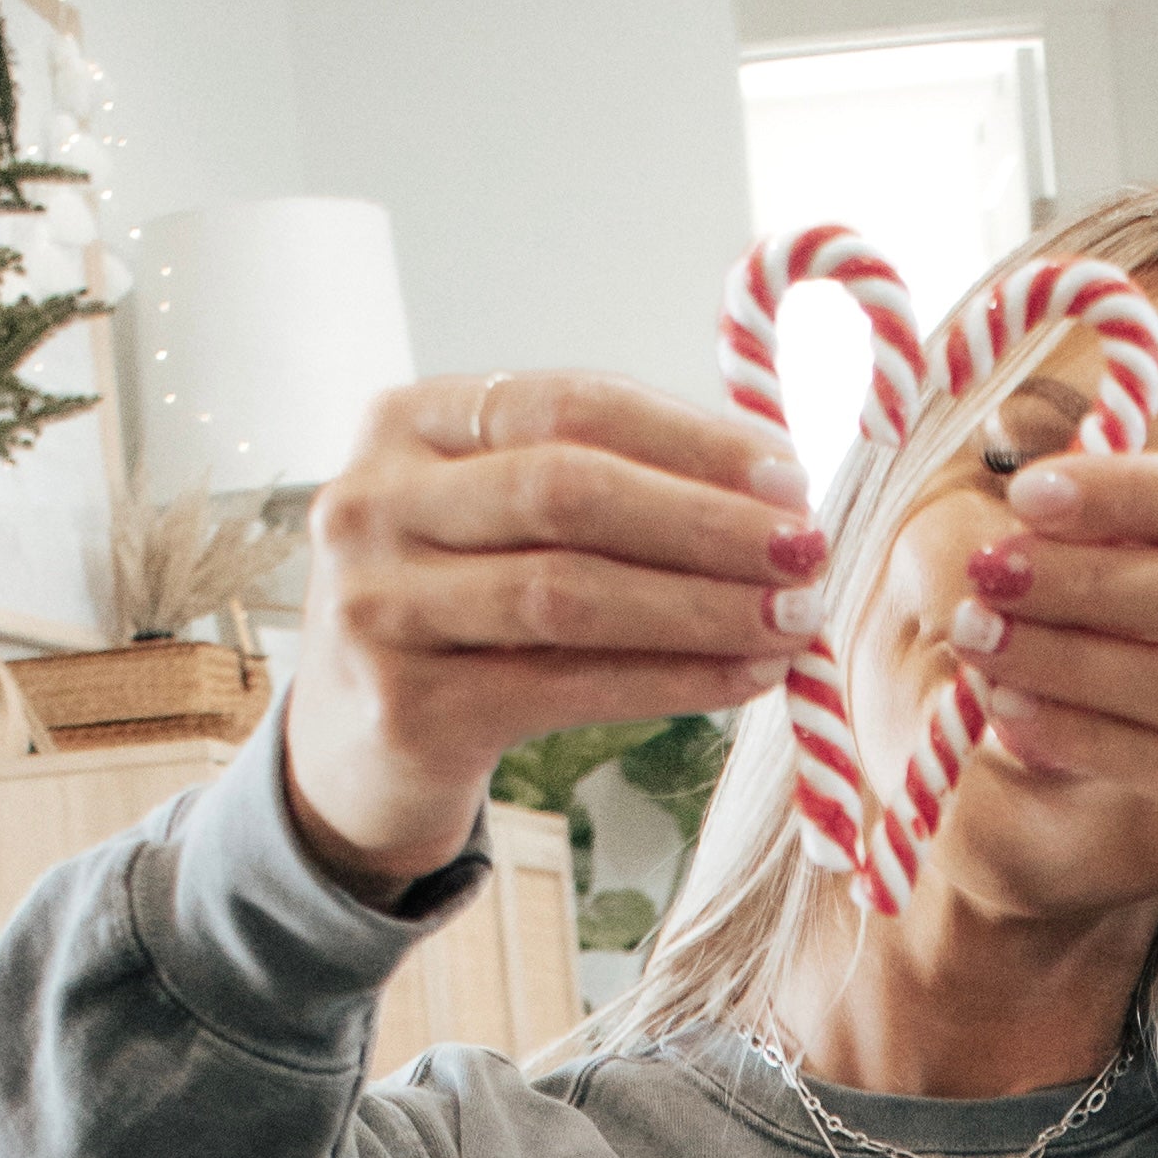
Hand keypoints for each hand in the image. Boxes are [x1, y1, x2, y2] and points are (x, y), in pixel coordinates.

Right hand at [282, 371, 822, 905]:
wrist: (352, 753)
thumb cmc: (456, 620)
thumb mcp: (498, 526)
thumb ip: (600, 486)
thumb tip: (772, 488)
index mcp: (407, 423)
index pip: (568, 403)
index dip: (688, 439)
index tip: (789, 476)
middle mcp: (375, 501)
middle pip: (567, 491)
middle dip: (705, 521)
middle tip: (806, 551)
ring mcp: (379, 605)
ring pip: (568, 593)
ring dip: (701, 606)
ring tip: (792, 621)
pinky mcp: (407, 707)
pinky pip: (565, 687)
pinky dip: (669, 682)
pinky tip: (744, 680)